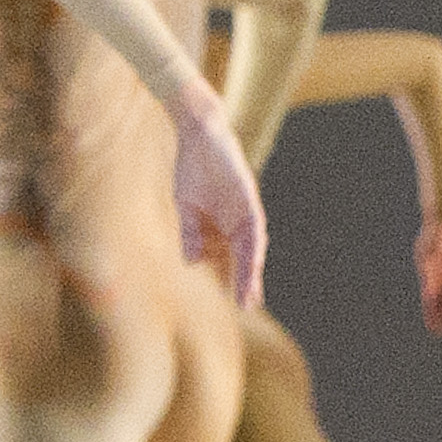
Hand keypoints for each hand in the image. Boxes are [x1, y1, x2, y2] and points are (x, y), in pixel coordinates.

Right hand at [170, 95, 268, 308]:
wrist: (197, 136)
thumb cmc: (193, 171)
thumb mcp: (187, 209)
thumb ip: (191, 234)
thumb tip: (192, 262)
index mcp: (224, 226)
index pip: (233, 258)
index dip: (235, 279)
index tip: (236, 303)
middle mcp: (239, 221)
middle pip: (246, 256)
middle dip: (247, 280)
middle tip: (247, 305)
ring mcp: (245, 208)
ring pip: (253, 243)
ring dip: (253, 265)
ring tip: (252, 288)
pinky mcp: (248, 193)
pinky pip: (254, 219)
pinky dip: (254, 237)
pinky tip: (254, 254)